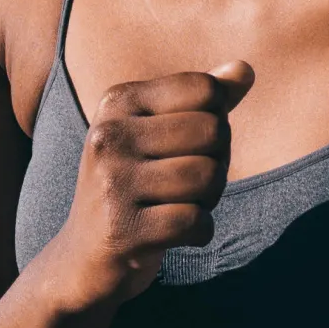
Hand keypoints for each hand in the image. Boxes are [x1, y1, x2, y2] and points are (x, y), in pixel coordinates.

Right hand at [45, 60, 253, 308]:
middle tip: (194, 181)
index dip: (217, 118)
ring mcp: (111, 183)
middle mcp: (109, 135)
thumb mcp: (159, 131)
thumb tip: (246, 69)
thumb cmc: (132, 183)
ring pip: (207, 176)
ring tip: (185, 205)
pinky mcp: (122, 230)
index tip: (195, 143)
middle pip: (212, 131)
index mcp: (118, 100)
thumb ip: (203, 98)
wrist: (81, 258)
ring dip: (210, 198)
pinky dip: (201, 231)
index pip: (205, 89)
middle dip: (218, 160)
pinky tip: (179, 234)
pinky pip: (195, 221)